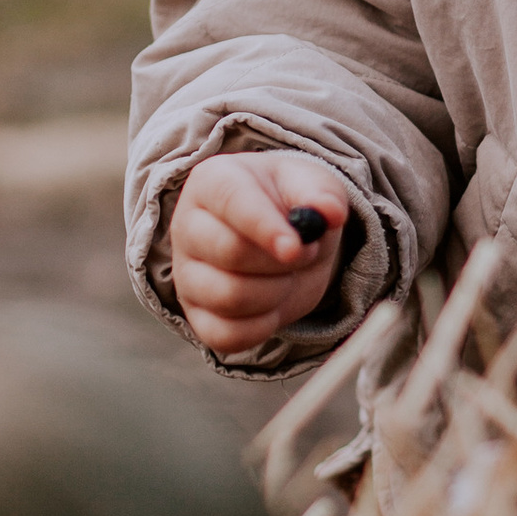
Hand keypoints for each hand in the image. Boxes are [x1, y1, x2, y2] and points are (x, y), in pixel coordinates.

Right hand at [169, 152, 350, 354]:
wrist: (282, 238)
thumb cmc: (289, 203)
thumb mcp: (311, 185)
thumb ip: (322, 194)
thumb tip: (330, 212)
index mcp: (213, 180)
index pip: (232, 202)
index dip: (265, 227)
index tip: (297, 247)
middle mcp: (188, 225)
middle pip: (229, 252)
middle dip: (282, 261)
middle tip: (304, 252)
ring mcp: (186, 274)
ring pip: (229, 297)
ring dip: (276, 292)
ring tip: (287, 275)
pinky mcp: (195, 315)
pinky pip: (227, 335)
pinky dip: (263, 326)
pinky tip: (273, 303)